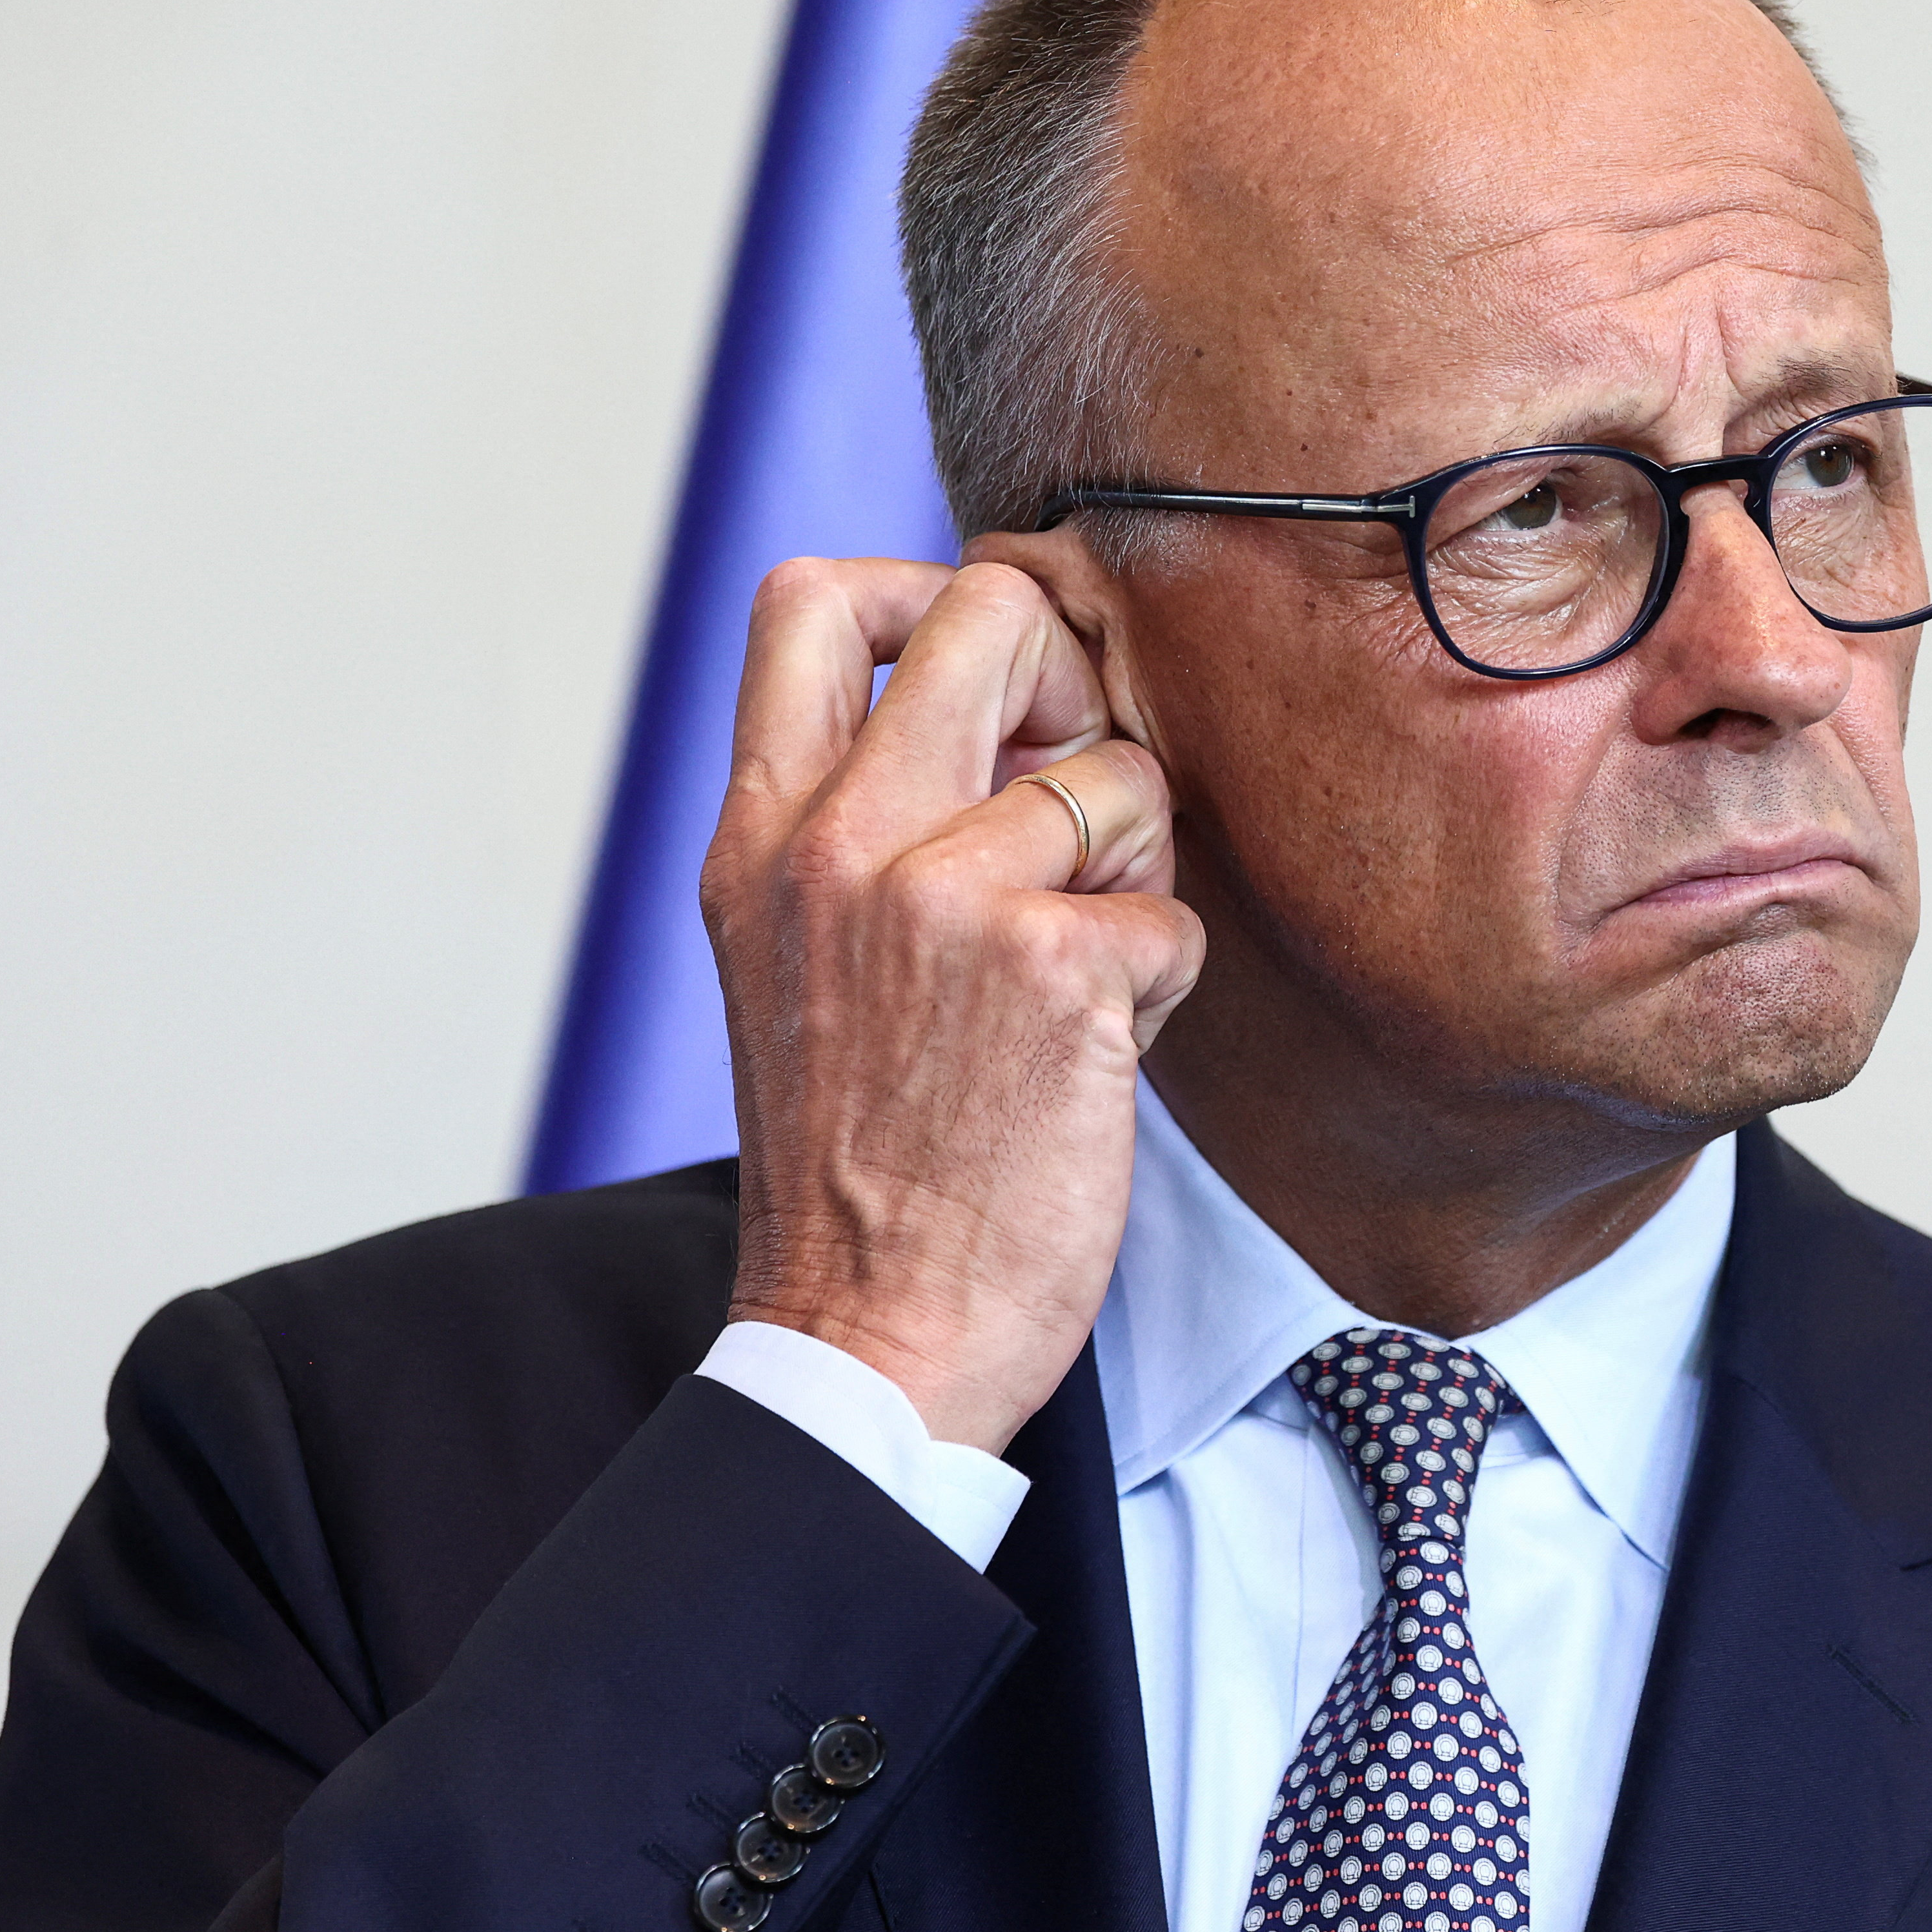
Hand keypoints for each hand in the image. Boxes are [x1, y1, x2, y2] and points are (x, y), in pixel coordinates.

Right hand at [701, 557, 1199, 1453]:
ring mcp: (943, 898)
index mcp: (759, 839)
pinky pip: (1172, 911)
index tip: (986, 675)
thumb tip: (1005, 704)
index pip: (807, 601)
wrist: (868, 1339)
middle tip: (1073, 796)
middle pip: (990, 612)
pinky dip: (1162, 983)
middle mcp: (837, 844)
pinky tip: (1100, 1061)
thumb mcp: (796, 961)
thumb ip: (862, 825)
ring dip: (1134, 870)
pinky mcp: (1054, 969)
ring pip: (1118, 774)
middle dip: (1069, 681)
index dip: (924, 593)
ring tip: (1080, 978)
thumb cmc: (860, 1164)